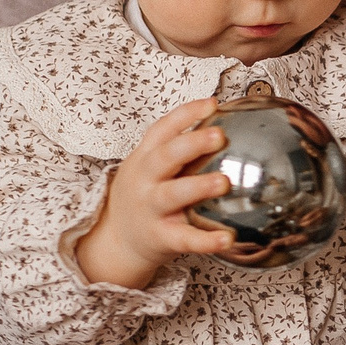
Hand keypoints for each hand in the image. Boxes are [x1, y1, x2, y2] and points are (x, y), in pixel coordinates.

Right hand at [71, 98, 232, 288]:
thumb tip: (223, 125)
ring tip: (224, 182)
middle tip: (219, 136)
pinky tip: (228, 238)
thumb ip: (176, 149)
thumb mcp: (149, 167)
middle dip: (191, 144)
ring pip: (172, 195)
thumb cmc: (145, 195)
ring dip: (198, 186)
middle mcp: (146, 180)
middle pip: (165, 157)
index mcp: (145, 157)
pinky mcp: (161, 237)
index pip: (163, 129)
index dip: (186, 114)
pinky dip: (206, 240)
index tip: (212, 104)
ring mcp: (152, 209)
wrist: (117, 240)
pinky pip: (184, 238)